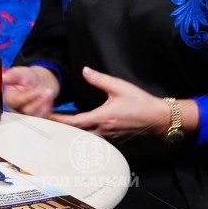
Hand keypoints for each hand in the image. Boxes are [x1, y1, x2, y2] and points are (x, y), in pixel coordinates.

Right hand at [2, 65, 59, 117]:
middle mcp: (16, 110)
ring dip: (45, 104)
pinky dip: (51, 112)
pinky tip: (51, 103)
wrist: (36, 83)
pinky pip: (45, 118)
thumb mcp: (18, 73)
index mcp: (9, 99)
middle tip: (48, 91)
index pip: (16, 101)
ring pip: (36, 116)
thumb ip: (11, 76)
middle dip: (39, 102)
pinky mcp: (37, 118)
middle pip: (27, 112)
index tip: (38, 90)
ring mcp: (26, 116)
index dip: (28, 97)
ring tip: (49, 92)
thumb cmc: (25, 78)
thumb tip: (2, 76)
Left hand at [50, 67, 167, 140]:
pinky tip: (82, 128)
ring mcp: (110, 136)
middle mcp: (104, 130)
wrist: (159, 118)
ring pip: (86, 137)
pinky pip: (96, 138)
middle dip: (63, 128)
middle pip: (77, 133)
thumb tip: (85, 71)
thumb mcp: (119, 87)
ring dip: (74, 132)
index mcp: (102, 118)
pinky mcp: (115, 137)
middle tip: (50, 122)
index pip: (75, 122)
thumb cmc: (141, 102)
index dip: (60, 120)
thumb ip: (100, 79)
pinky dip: (85, 134)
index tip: (48, 117)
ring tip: (62, 125)